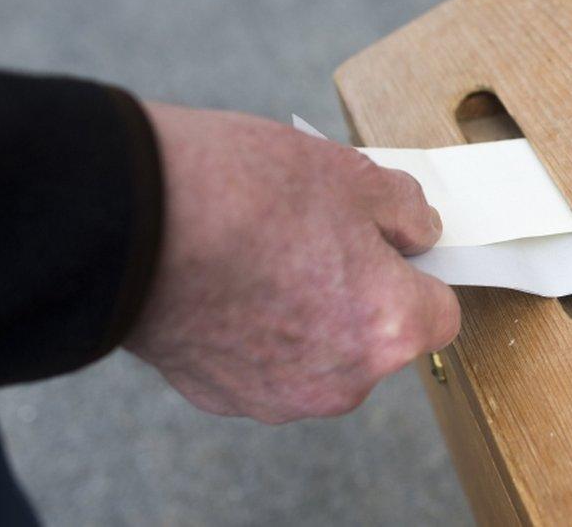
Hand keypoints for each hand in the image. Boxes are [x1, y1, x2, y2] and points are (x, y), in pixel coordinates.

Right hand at [123, 103, 460, 422]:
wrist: (130, 219)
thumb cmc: (243, 193)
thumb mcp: (350, 175)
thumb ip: (406, 211)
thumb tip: (420, 230)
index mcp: (388, 325)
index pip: (441, 314)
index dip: (423, 275)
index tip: (399, 251)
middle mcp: (343, 379)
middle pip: (380, 338)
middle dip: (364, 295)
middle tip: (322, 241)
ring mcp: (282, 397)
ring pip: (324, 356)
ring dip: (312, 318)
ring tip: (268, 260)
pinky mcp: (227, 397)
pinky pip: (269, 366)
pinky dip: (262, 334)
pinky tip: (232, 287)